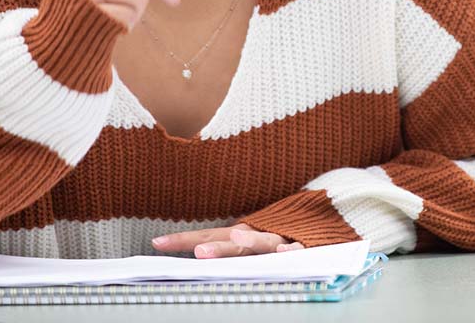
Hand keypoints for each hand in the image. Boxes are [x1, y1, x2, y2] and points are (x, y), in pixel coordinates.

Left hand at [151, 223, 303, 258]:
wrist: (318, 217)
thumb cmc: (278, 235)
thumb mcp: (250, 241)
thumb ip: (227, 249)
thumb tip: (192, 257)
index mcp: (239, 234)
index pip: (207, 236)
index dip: (183, 239)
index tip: (157, 243)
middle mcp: (256, 233)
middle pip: (232, 240)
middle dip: (215, 246)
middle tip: (198, 253)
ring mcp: (280, 237)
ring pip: (263, 240)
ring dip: (250, 241)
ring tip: (236, 240)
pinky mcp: (304, 243)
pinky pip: (297, 246)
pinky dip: (291, 248)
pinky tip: (283, 252)